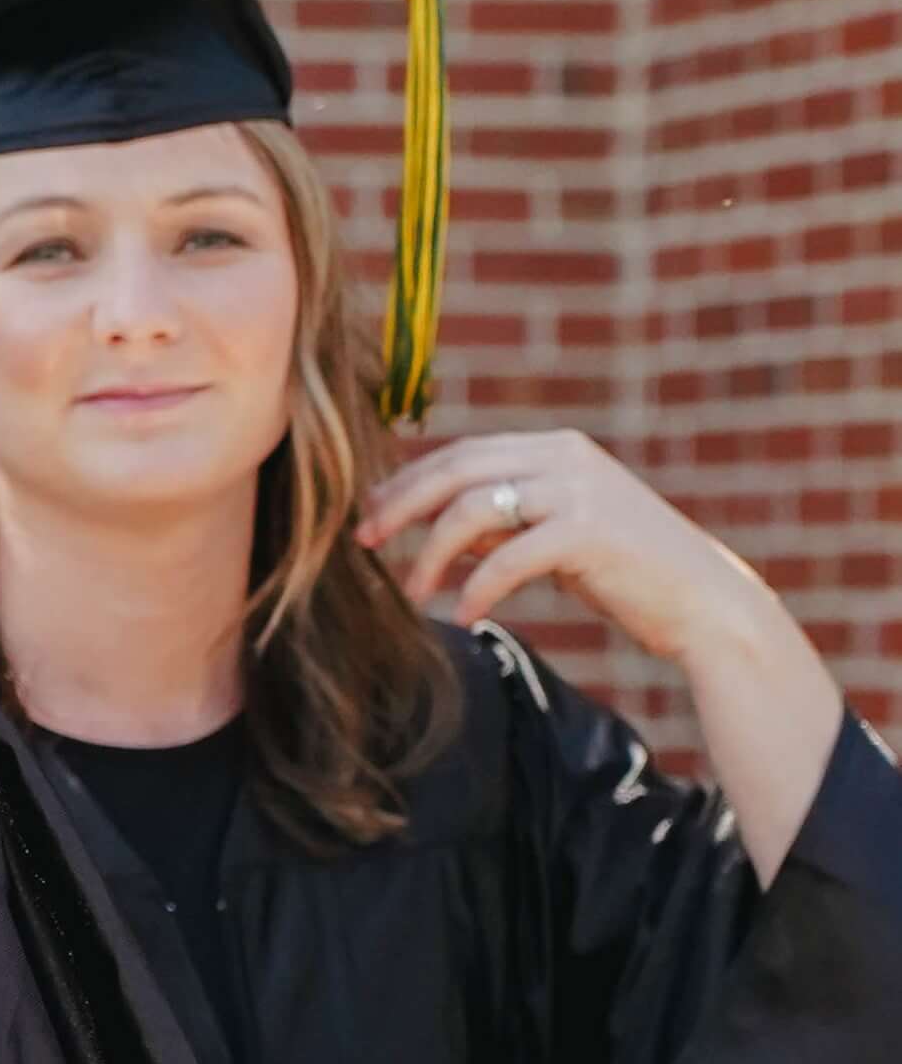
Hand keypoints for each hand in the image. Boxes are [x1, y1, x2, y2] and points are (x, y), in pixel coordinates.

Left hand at [358, 429, 766, 661]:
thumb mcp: (554, 535)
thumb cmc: (625, 573)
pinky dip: (478, 588)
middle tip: (360, 542)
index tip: (369, 515)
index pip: (460, 454)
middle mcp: (564, 457)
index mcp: (554, 448)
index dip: (406, 483)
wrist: (703, 603)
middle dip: (399, 506)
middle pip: (454, 470)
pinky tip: (466, 615)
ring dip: (430, 555)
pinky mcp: (588, 532)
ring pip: (471, 510)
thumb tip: (436, 527)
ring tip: (414, 594)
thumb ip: (504, 521)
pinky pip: (507, 558)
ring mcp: (578, 490)